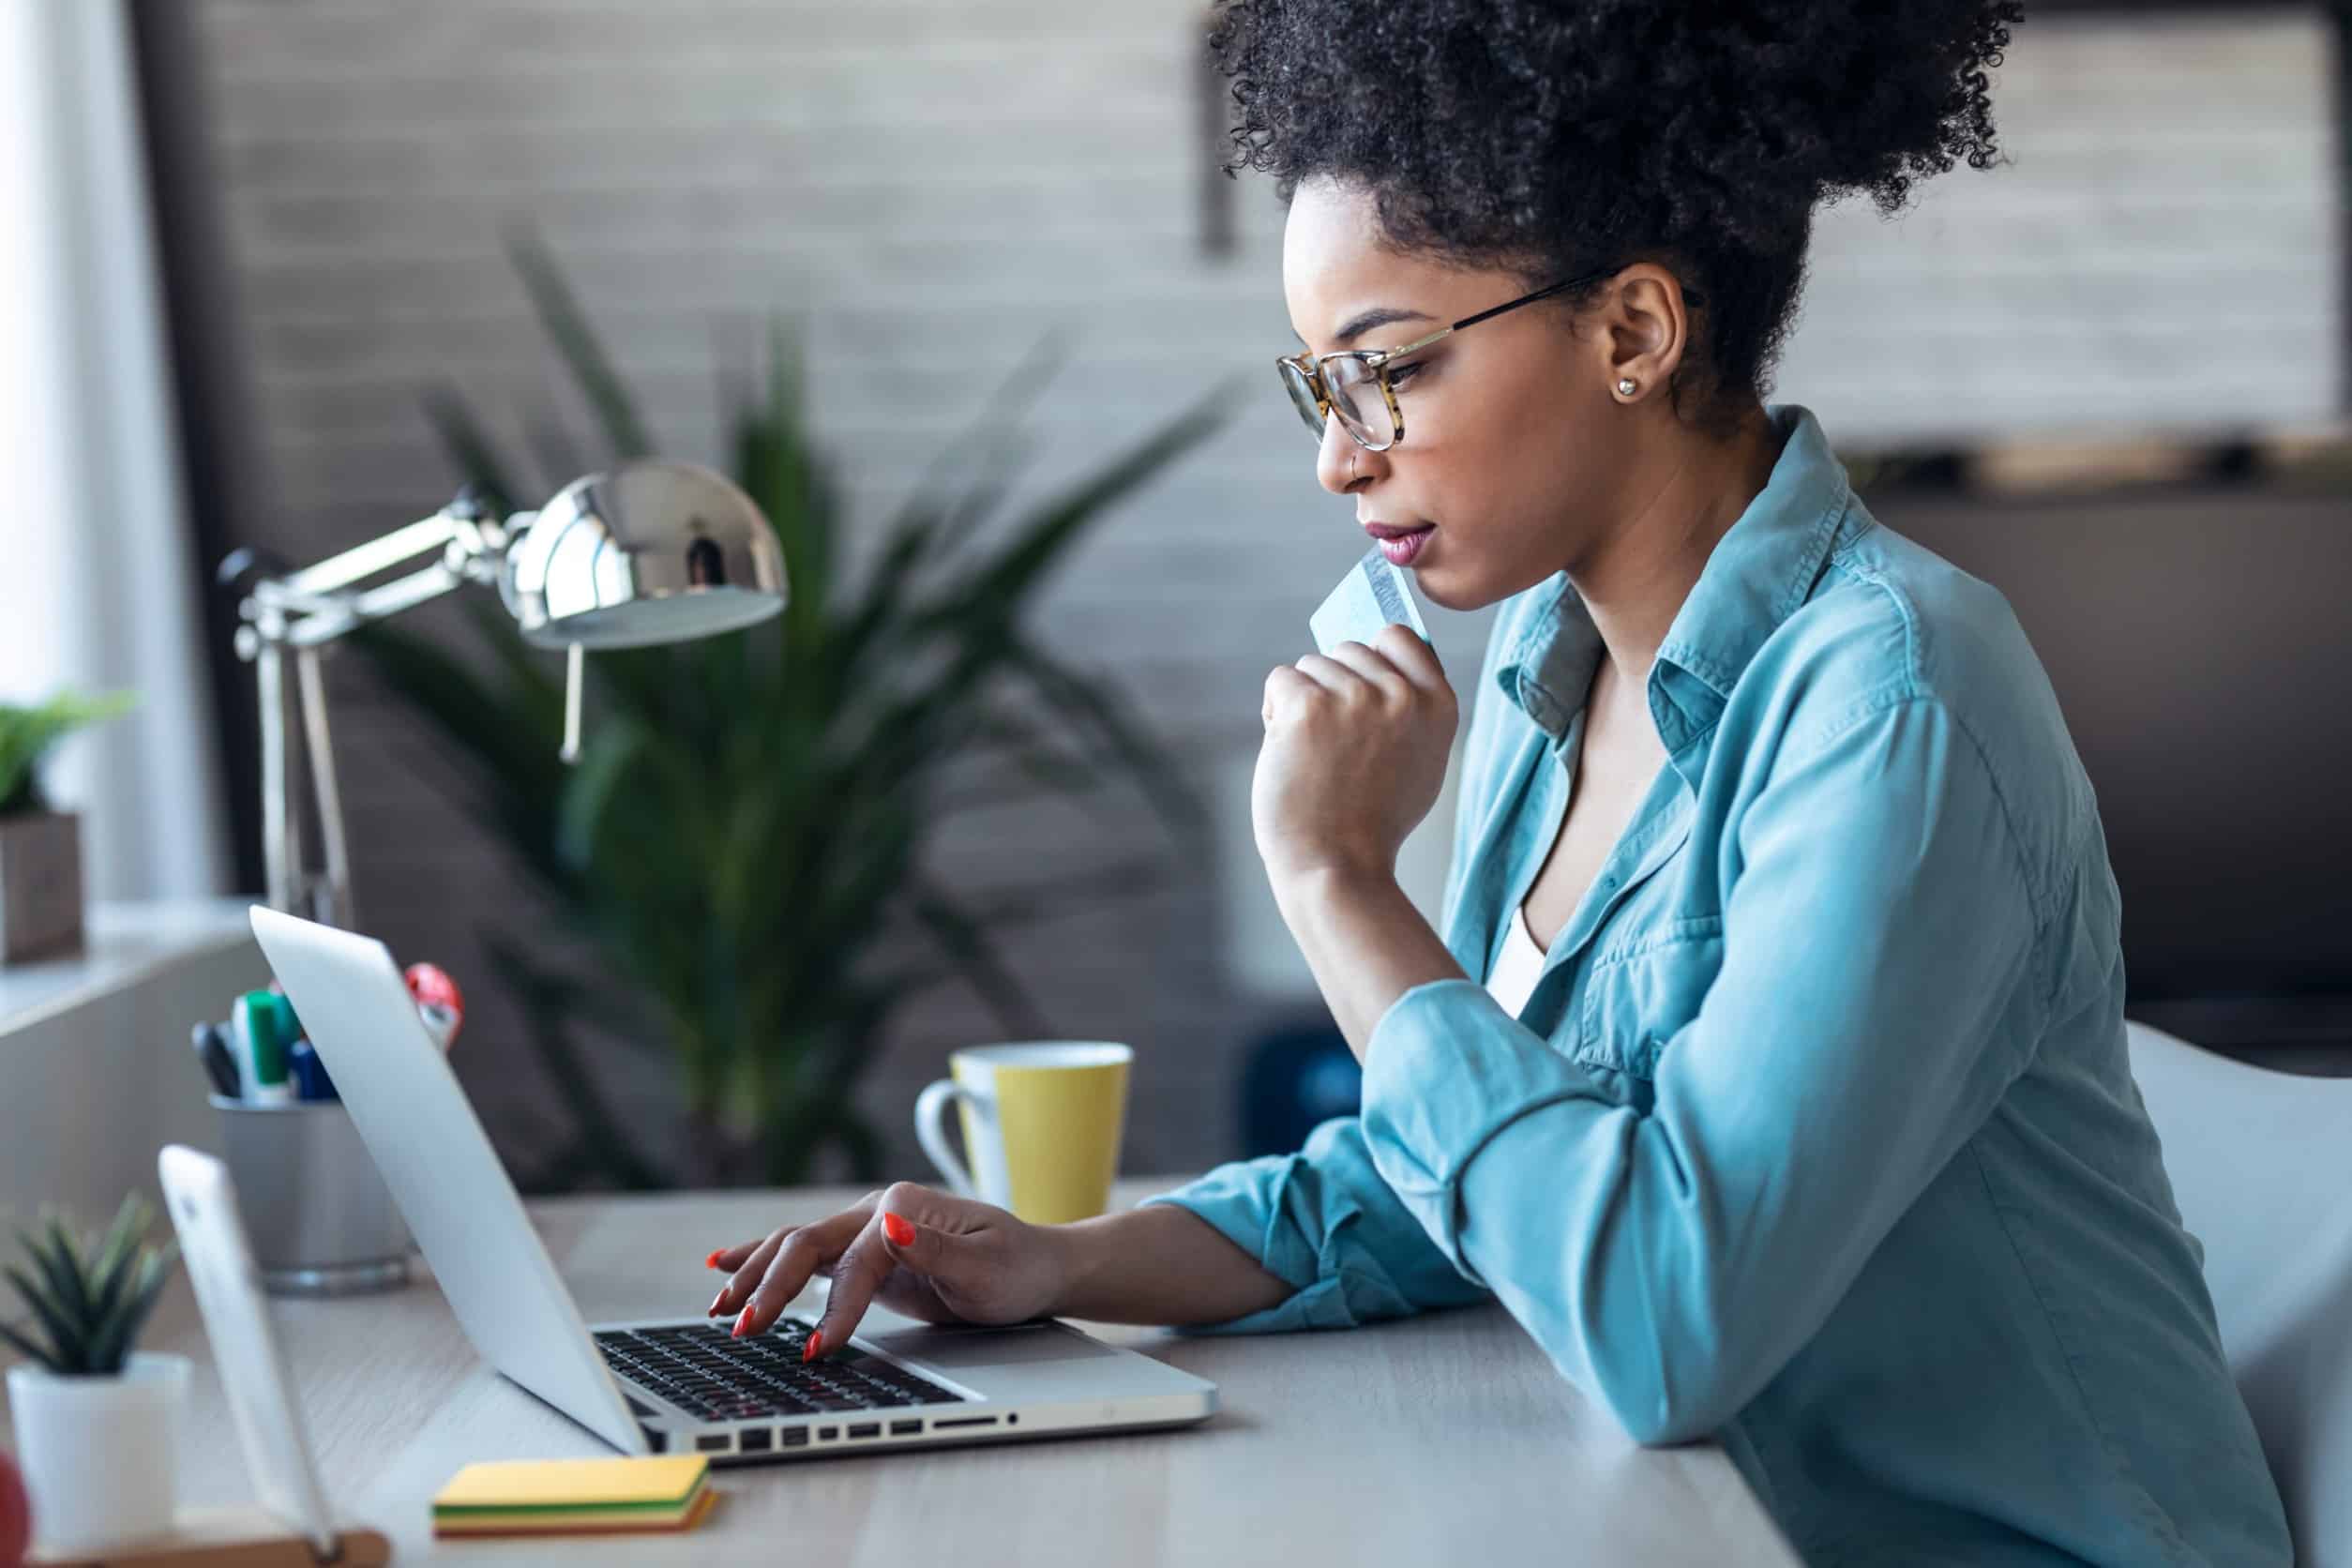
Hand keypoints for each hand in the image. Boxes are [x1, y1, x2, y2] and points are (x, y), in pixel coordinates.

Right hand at [702, 1181, 1068, 1359]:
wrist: (1035, 1269)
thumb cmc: (1016, 1270)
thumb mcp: (987, 1268)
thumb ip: (936, 1250)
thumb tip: (888, 1225)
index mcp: (903, 1206)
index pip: (854, 1260)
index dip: (835, 1307)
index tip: (819, 1350)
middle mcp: (878, 1210)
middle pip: (806, 1244)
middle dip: (769, 1287)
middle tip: (740, 1328)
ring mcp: (866, 1229)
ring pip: (794, 1246)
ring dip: (755, 1274)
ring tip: (718, 1305)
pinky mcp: (862, 1253)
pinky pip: (805, 1257)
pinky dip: (764, 1262)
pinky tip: (728, 1265)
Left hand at [1255, 622, 1455, 887]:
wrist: (1337, 866)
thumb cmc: (1372, 820)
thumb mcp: (1421, 761)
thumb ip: (1411, 708)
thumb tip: (1379, 651)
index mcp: (1439, 705)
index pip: (1398, 637)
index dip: (1371, 659)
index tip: (1361, 690)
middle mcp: (1402, 695)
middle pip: (1348, 650)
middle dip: (1332, 686)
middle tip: (1334, 745)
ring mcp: (1355, 698)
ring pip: (1311, 666)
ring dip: (1303, 703)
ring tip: (1314, 755)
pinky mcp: (1309, 707)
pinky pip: (1281, 681)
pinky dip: (1275, 712)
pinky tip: (1289, 752)